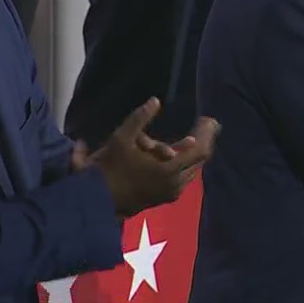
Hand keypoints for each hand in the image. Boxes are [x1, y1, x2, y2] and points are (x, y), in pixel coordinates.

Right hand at [91, 98, 220, 217]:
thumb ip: (139, 119)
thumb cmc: (108, 168)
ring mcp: (169, 194)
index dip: (207, 134)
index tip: (208, 120)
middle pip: (199, 161)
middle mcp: (174, 185)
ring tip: (196, 139)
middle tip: (206, 126)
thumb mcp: (121, 139)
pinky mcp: (162, 200)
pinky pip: (181, 180)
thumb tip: (155, 100)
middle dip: (202, 142)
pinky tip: (180, 158)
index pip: (200, 151)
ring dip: (192, 155)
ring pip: (190, 171)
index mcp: (169, 170)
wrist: (94, 202)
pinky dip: (183, 166)